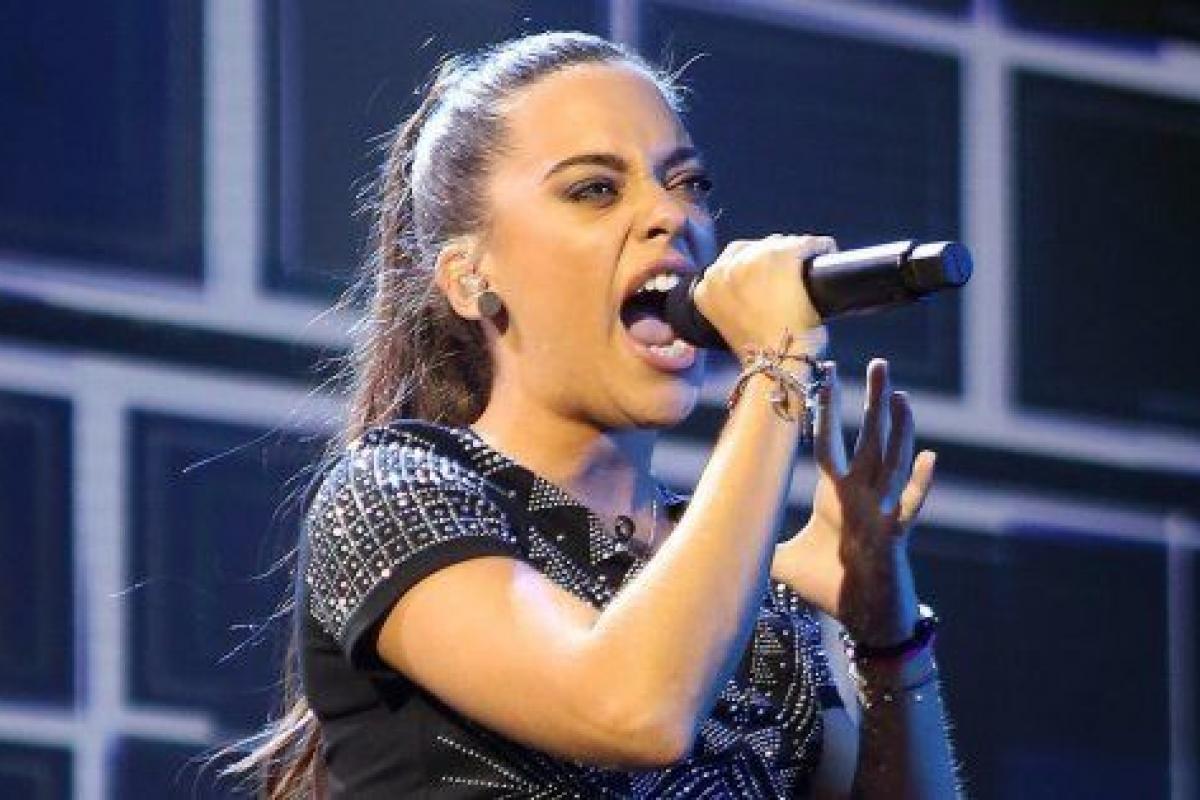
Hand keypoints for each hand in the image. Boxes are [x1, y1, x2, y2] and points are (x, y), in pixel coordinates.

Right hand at [691, 234, 835, 358]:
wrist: (777, 363)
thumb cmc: (760, 354)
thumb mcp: (731, 326)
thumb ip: (733, 302)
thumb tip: (754, 289)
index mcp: (706, 288)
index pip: (732, 262)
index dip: (754, 270)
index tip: (770, 279)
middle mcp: (724, 269)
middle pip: (756, 249)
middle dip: (774, 260)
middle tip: (791, 279)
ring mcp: (754, 259)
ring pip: (782, 244)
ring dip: (795, 255)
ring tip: (807, 272)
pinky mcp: (784, 255)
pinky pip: (809, 244)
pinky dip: (820, 249)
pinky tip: (826, 257)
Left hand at [775, 358, 936, 643]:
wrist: (864, 620)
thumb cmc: (829, 586)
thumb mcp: (784, 561)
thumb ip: (756, 543)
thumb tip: (716, 535)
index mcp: (836, 494)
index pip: (829, 442)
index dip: (828, 409)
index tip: (828, 372)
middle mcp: (862, 495)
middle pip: (869, 439)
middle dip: (873, 401)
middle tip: (880, 363)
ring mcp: (881, 513)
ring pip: (892, 462)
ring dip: (898, 430)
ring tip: (900, 396)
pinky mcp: (895, 537)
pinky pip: (909, 507)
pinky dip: (920, 484)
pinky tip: (930, 457)